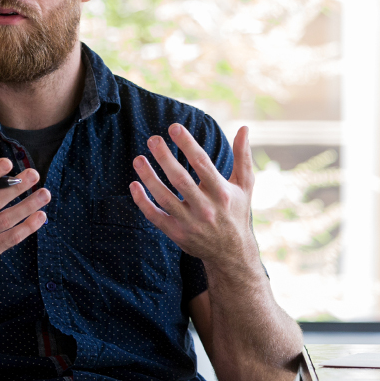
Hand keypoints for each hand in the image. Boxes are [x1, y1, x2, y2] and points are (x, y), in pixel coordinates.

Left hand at [129, 124, 257, 266]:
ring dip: (149, 178)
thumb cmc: (236, 212)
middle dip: (164, 158)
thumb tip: (244, 127)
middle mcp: (206, 208)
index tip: (174, 127)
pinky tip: (134, 184)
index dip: (187, 144)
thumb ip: (242, 156)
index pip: (202, 164)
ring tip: (138, 159)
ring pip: (164, 198)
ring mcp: (190, 223)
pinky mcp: (177, 234)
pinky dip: (143, 202)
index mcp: (222, 192)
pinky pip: (155, 217)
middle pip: (180, 180)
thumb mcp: (245, 185)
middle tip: (152, 139)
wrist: (232, 254)